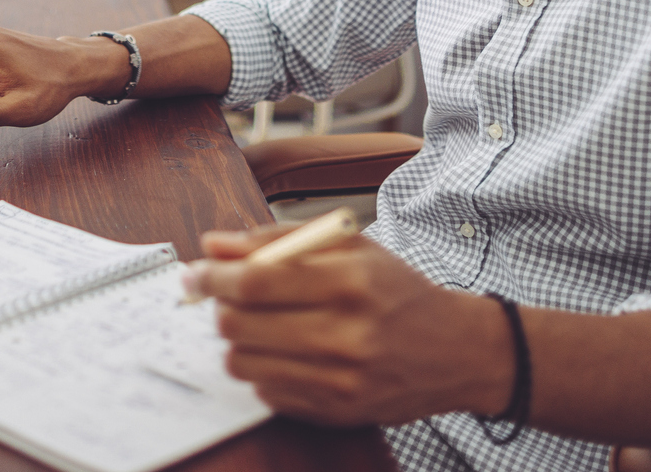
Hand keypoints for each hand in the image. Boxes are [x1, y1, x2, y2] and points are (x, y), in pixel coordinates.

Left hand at [188, 224, 513, 426]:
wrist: (455, 351)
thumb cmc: (396, 290)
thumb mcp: (348, 247)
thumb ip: (276, 240)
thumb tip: (213, 244)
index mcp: (348, 281)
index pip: (255, 281)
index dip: (213, 276)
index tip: (195, 272)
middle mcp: (345, 334)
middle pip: (240, 325)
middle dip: (221, 308)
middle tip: (227, 297)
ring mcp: (340, 380)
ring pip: (244, 363)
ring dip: (238, 341)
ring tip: (258, 325)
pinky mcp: (336, 411)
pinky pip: (267, 392)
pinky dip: (264, 369)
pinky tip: (288, 353)